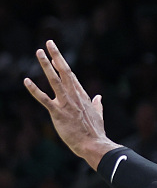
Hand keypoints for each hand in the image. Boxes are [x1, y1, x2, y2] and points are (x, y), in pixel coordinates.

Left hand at [23, 41, 118, 169]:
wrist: (94, 144)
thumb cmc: (95, 132)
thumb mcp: (99, 115)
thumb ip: (98, 104)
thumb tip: (100, 97)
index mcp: (82, 95)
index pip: (71, 75)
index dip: (62, 61)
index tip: (55, 51)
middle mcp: (74, 96)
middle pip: (64, 71)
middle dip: (56, 56)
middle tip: (49, 43)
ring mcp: (66, 103)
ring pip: (55, 80)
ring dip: (46, 65)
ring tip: (39, 53)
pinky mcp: (58, 113)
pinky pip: (44, 99)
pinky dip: (34, 90)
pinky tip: (26, 81)